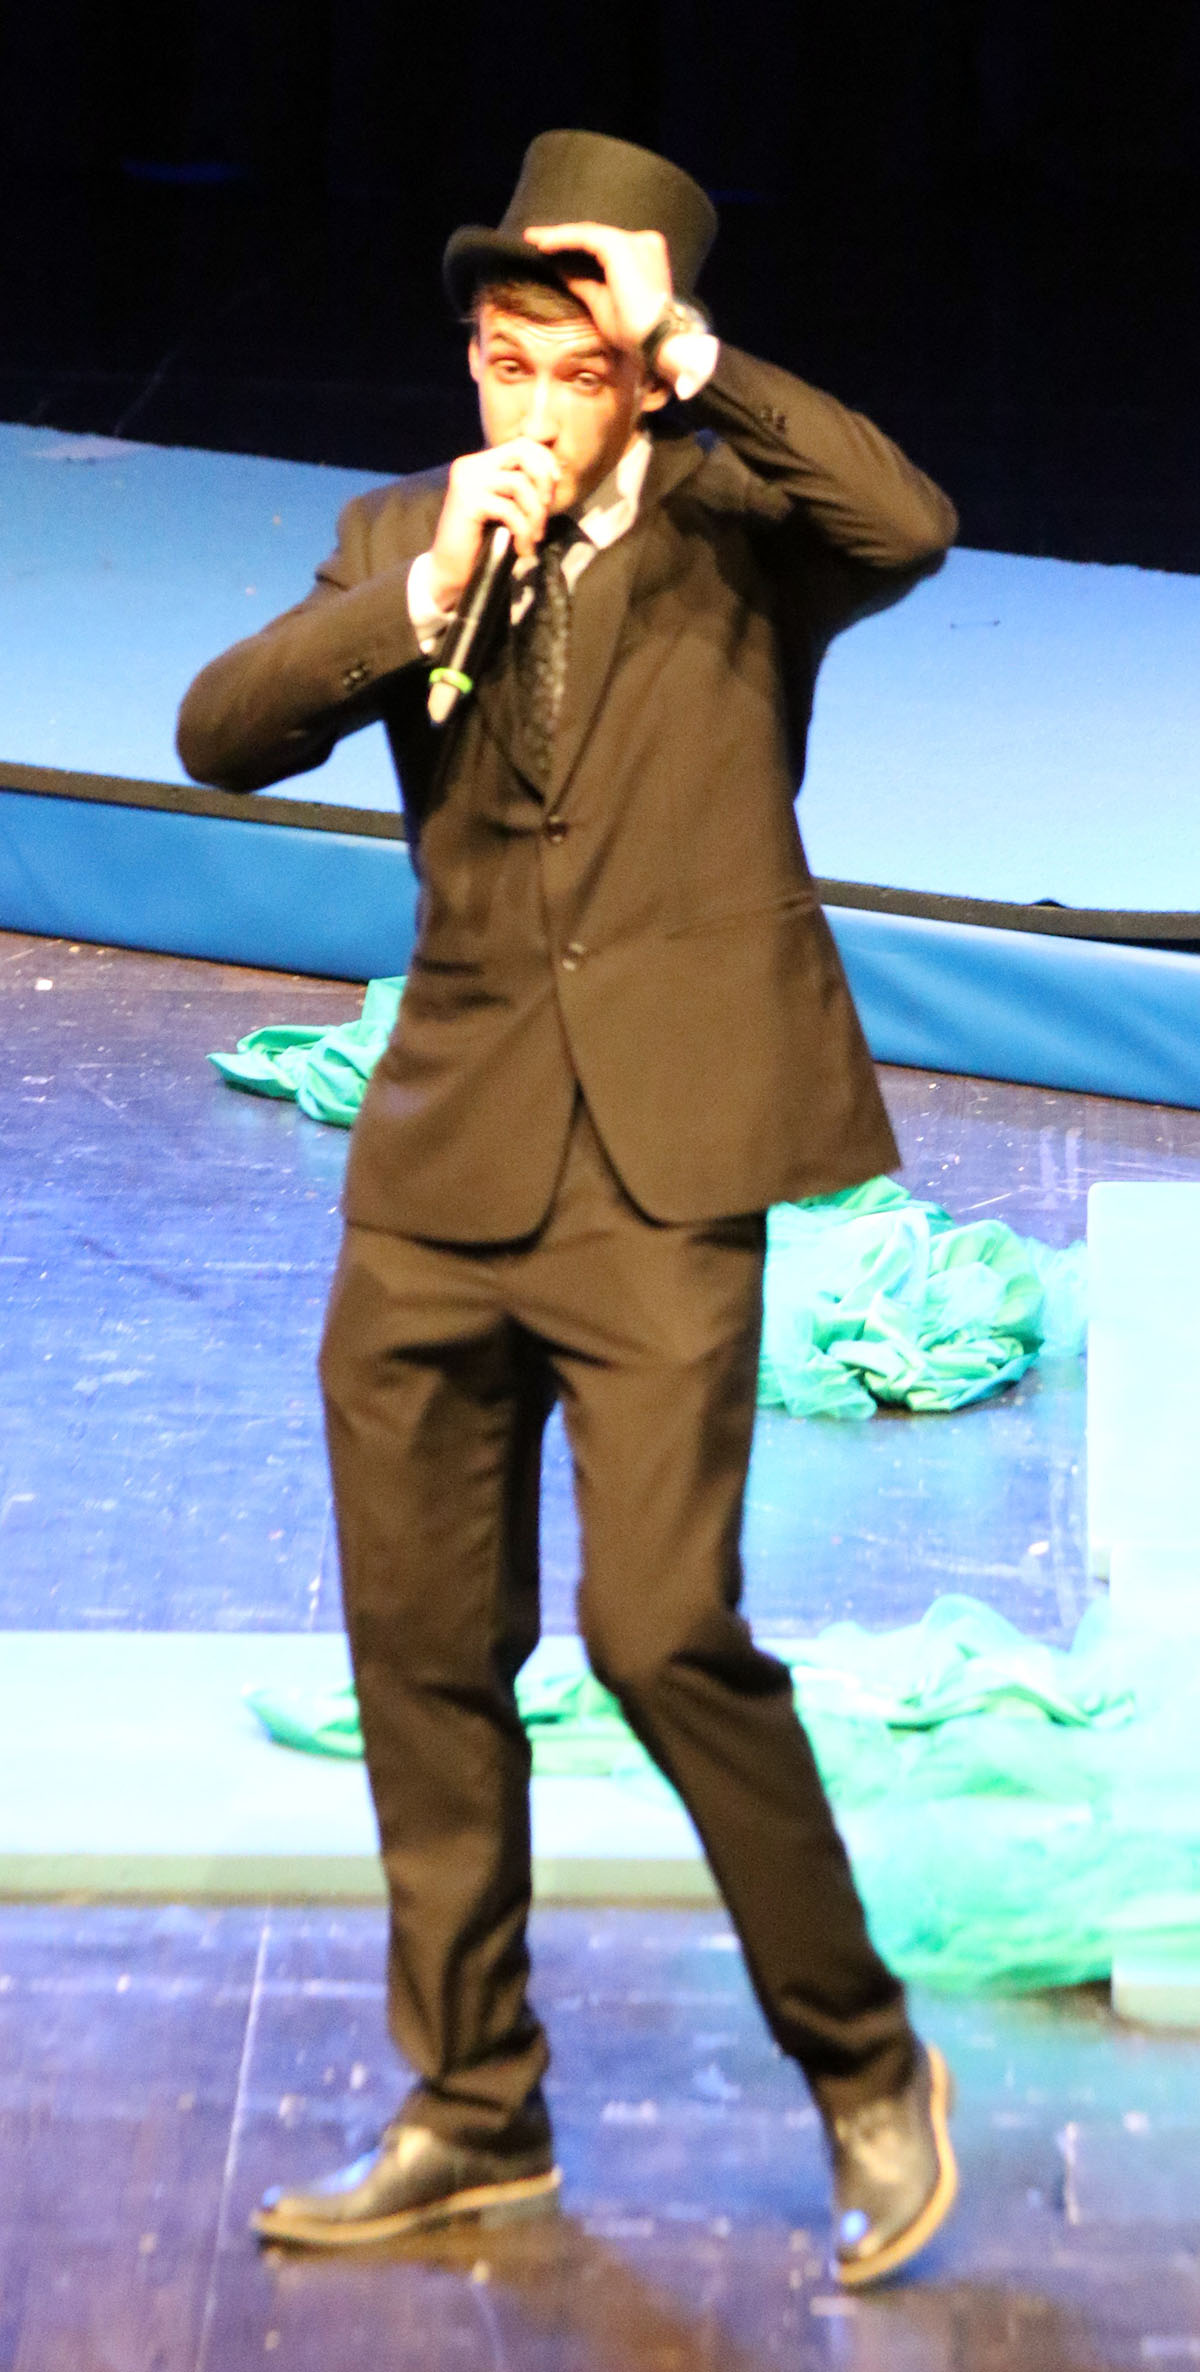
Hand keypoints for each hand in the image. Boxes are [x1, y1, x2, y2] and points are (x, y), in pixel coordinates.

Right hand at [428, 439, 561, 608]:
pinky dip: (523, 531)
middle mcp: (472, 465)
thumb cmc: (483, 543)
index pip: (523, 444)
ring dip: (535, 514)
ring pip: (519, 483)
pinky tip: (522, 549)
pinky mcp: (467, 501)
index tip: (552, 493)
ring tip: (534, 537)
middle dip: (544, 479)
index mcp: (482, 464)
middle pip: (522, 451)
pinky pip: (509, 509)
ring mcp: (467, 480)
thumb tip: (558, 473)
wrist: (451, 572)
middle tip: (547, 509)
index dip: (546, 463)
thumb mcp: (508, 508)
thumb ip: (525, 488)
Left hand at [521, 222, 672, 352]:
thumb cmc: (635, 331)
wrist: (655, 341)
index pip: (602, 245)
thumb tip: (561, 270)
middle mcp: (643, 243)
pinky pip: (585, 237)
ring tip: (533, 239)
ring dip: (558, 236)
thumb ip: (584, 283)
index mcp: (644, 255)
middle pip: (594, 235)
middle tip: (533, 238)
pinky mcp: (621, 247)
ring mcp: (634, 242)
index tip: (547, 249)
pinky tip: (544, 245)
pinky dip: (563, 239)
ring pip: (588, 234)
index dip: (573, 245)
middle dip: (562, 236)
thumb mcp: (602, 303)